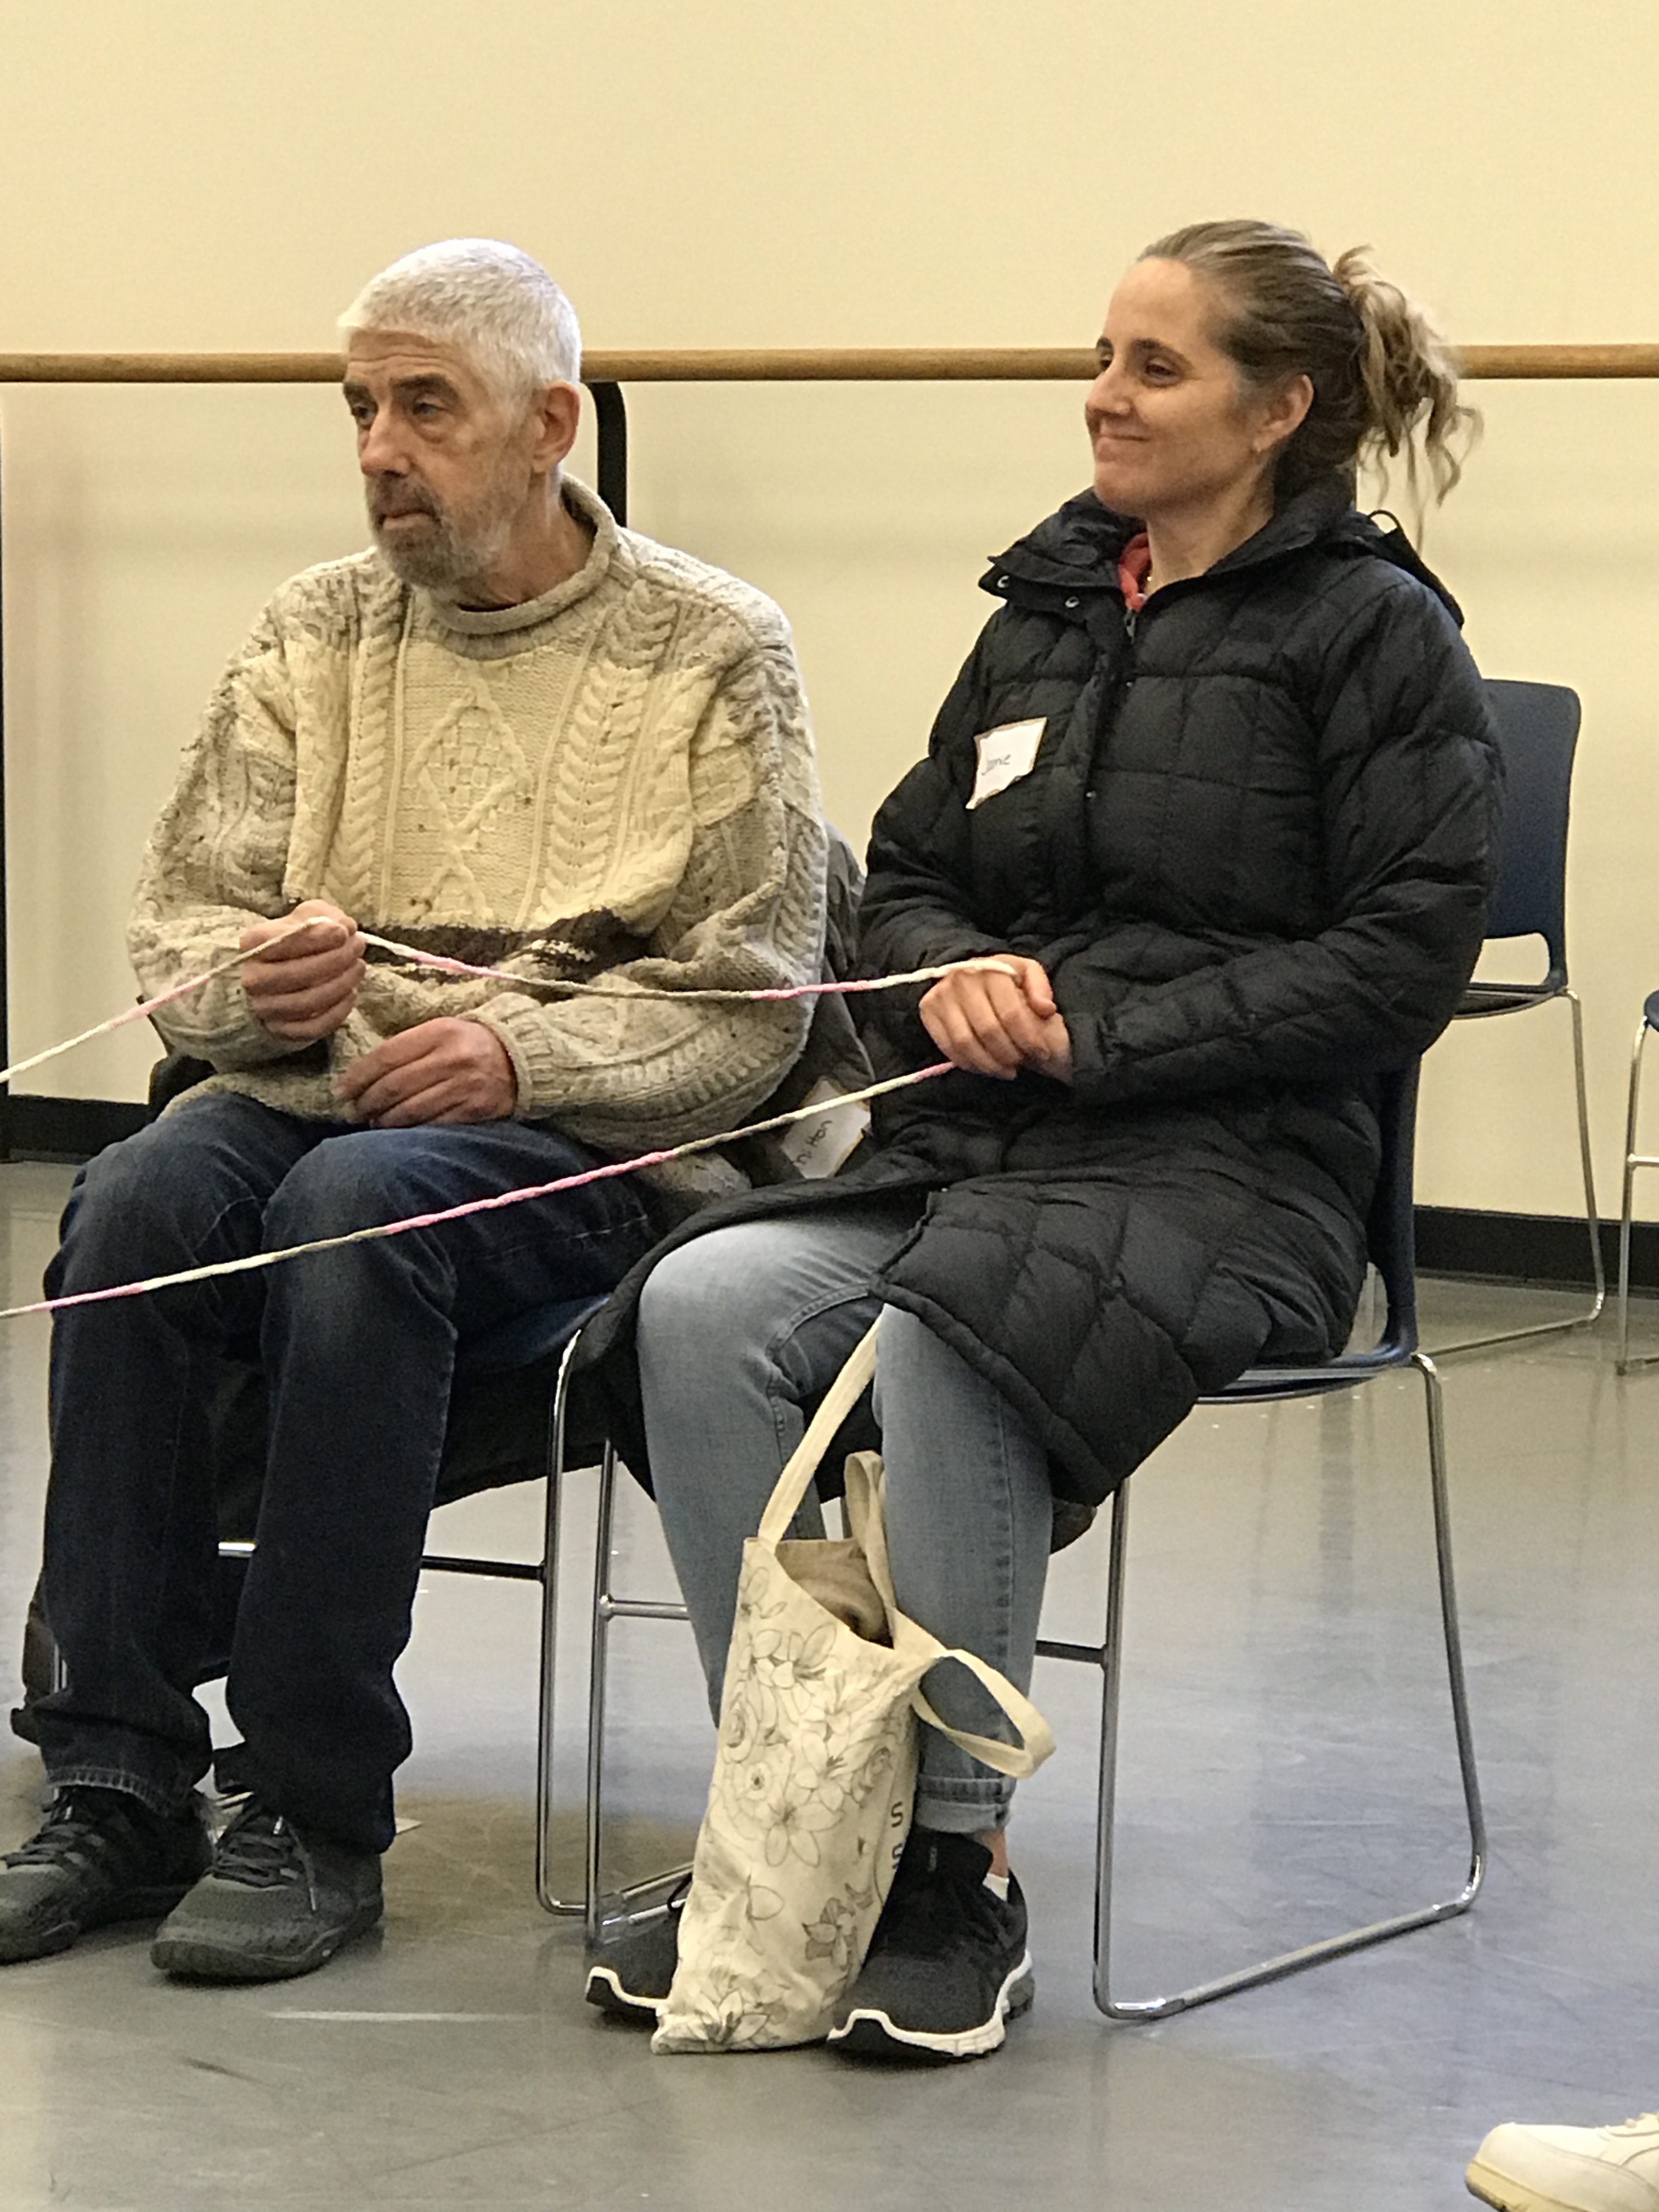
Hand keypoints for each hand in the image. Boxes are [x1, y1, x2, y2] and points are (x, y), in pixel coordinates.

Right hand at [241, 900, 364, 1041]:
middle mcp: (252, 978)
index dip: (316, 938)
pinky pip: (313, 1027)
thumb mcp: (309, 917)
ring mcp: (265, 1008)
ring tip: (359, 967)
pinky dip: (337, 1012)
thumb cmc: (301, 941)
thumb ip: (324, 916)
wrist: (287, 975)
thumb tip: (344, 928)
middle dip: (334, 960)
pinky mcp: (282, 1030)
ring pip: (307, 1002)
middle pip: (295, 974)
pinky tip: (351, 993)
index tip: (343, 932)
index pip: (281, 943)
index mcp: (253, 944)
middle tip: (358, 947)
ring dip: (340, 984)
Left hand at [335, 1019, 517, 1127]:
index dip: (358, 1076)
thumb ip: (407, 1047)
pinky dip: (410, 1130)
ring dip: (383, 1120)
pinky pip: (432, 1124)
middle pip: (394, 1086)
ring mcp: (464, 1087)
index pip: (386, 1056)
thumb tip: (363, 1075)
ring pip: (409, 1110)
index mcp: (439, 1032)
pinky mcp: (474, 1111)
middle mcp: (451, 1059)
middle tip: (353, 1111)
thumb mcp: (441, 1031)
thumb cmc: (470, 1044)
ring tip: (372, 1122)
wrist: (521, 1059)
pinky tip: (398, 1131)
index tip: (340, 1090)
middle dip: (366, 1102)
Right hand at [919, 956, 1071, 1082]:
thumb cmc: (1004, 978)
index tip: (1041, 1053)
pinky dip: (969, 1063)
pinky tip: (985, 1067)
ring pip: (966, 1042)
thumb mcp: (1027, 973)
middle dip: (1010, 1054)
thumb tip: (1045, 1009)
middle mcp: (962, 979)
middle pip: (988, 1030)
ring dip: (990, 1064)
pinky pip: (948, 1047)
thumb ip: (1040, 987)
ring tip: (1007, 1070)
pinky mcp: (927, 1010)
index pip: (1011, 1013)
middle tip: (1022, 1063)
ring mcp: (941, 995)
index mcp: (991, 969)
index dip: (1029, 1039)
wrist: (970, 975)